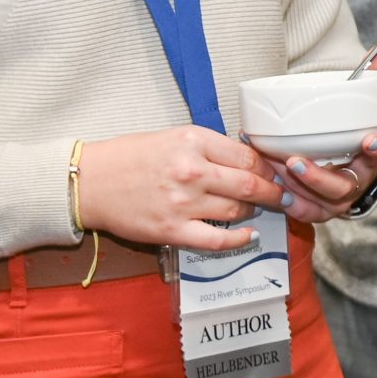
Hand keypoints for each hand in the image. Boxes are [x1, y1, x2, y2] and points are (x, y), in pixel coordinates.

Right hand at [76, 126, 279, 251]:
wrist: (89, 182)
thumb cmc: (130, 157)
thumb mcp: (173, 137)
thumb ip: (210, 148)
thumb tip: (248, 160)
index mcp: (193, 141)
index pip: (248, 157)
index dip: (270, 168)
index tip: (279, 174)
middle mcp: (192, 171)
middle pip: (251, 184)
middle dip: (275, 193)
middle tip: (287, 196)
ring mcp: (182, 203)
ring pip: (237, 210)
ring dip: (253, 212)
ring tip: (257, 210)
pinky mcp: (172, 230)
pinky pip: (217, 240)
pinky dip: (239, 240)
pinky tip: (248, 236)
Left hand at [268, 37, 376, 219]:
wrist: (343, 166)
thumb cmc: (351, 131)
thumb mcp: (362, 104)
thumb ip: (375, 72)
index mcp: (371, 158)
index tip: (369, 140)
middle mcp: (357, 183)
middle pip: (344, 187)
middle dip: (319, 177)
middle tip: (296, 161)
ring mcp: (338, 201)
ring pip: (321, 202)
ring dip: (296, 188)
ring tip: (275, 168)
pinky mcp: (319, 211)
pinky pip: (304, 213)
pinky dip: (290, 203)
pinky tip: (275, 189)